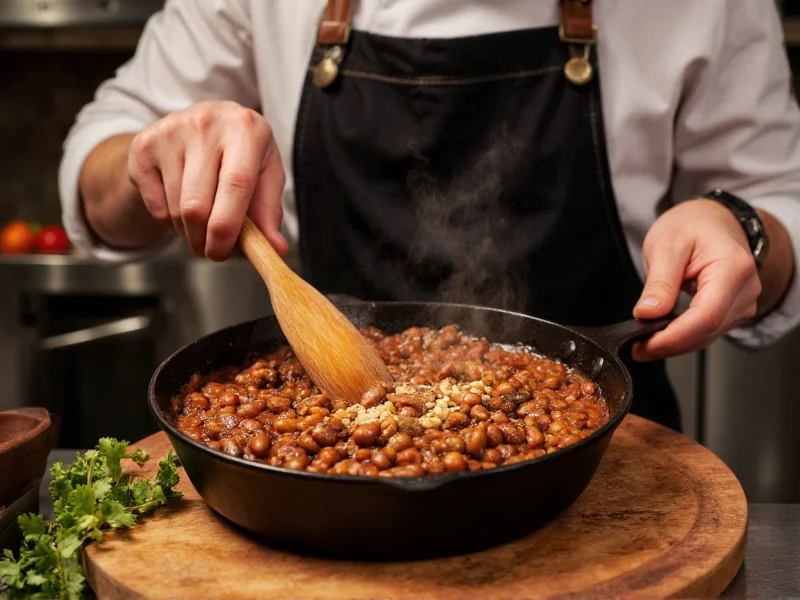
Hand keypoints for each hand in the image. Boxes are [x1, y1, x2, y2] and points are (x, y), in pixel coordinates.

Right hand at [127, 100, 287, 260]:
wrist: (206, 122)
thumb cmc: (242, 154)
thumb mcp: (266, 174)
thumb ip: (270, 212)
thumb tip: (276, 248)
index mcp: (245, 128)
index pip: (236, 185)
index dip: (228, 229)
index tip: (224, 253)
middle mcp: (206, 123)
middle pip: (197, 205)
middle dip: (204, 240)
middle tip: (213, 250)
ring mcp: (172, 131)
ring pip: (175, 209)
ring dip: (188, 232)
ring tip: (202, 224)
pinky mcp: (145, 144)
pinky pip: (155, 204)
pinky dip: (168, 219)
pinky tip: (181, 203)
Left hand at [631, 198, 760, 359]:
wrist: (711, 219)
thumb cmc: (692, 225)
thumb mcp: (666, 245)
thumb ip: (659, 283)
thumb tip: (647, 313)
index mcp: (732, 268)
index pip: (706, 316)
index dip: (674, 337)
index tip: (645, 345)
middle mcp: (745, 289)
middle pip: (706, 331)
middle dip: (668, 344)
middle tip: (635, 347)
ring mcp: (742, 302)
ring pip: (706, 336)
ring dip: (674, 344)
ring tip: (642, 340)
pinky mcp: (733, 311)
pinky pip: (707, 332)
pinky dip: (682, 337)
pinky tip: (661, 334)